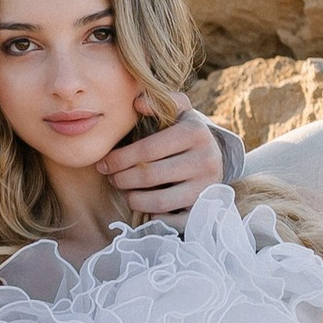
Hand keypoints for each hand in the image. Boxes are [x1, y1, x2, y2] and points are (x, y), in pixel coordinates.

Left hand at [105, 93, 229, 225]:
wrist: (217, 157)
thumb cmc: (186, 133)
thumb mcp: (178, 112)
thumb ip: (159, 102)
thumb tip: (137, 103)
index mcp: (195, 132)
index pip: (147, 149)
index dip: (120, 158)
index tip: (104, 163)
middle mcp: (206, 160)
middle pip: (150, 176)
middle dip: (122, 179)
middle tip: (112, 178)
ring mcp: (208, 187)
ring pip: (160, 201)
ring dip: (134, 199)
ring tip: (126, 192)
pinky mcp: (207, 208)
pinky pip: (174, 221)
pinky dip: (156, 216)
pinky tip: (148, 207)